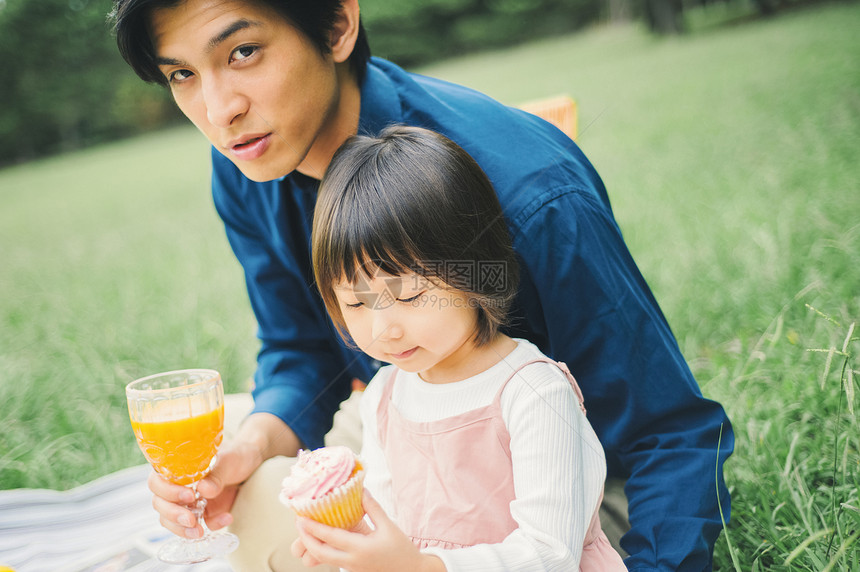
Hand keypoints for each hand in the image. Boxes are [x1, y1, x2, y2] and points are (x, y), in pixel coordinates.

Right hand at [149, 437, 258, 538]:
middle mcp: (177, 487)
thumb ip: (216, 475)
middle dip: (173, 515)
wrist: (251, 464)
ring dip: (183, 530)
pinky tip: (227, 517)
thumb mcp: (228, 461)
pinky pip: (198, 526)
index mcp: (177, 469)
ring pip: (171, 521)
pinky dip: (211, 526)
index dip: (167, 492)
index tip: (188, 495)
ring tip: (201, 531)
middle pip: (160, 505)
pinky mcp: (202, 514)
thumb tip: (203, 488)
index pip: (157, 482)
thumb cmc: (234, 456)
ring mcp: (188, 503)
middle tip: (191, 520)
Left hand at [293, 491, 445, 571]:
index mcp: (361, 548)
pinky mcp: (353, 570)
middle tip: (299, 523)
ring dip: (312, 545)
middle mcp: (353, 561)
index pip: (331, 537)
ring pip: (324, 558)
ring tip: (306, 530)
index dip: (314, 527)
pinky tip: (321, 539)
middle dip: (306, 538)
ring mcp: (352, 568)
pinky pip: (333, 560)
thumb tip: (361, 489)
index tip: (301, 517)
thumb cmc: (402, 549)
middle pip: (321, 552)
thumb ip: (373, 507)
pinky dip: (323, 550)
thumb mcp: (388, 526)